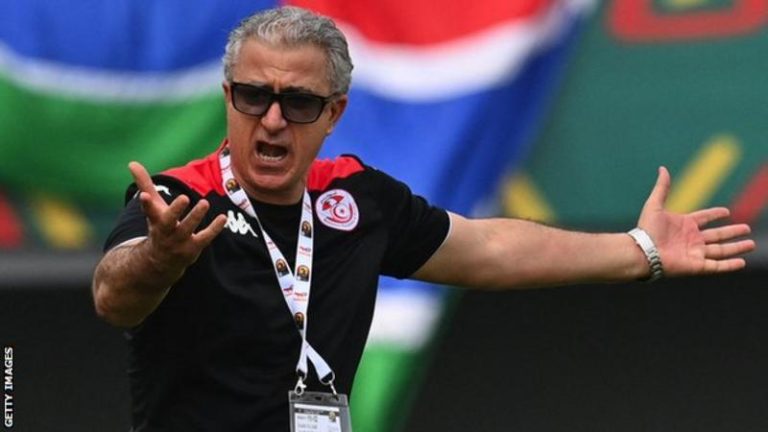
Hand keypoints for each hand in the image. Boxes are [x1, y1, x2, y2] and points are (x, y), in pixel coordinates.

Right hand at [128, 161, 226, 272]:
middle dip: (175, 211)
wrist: (161, 262)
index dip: (146, 204)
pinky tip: (223, 217)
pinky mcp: (193, 248)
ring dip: (195, 217)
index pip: (149, 211)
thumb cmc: (159, 227)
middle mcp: (165, 232)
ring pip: (187, 229)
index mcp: (155, 220)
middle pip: (168, 222)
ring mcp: (179, 241)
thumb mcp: (153, 207)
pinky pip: (204, 238)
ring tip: (204, 203)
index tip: (144, 196)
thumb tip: (132, 162)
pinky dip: (214, 229)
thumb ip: (145, 184)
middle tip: (183, 197)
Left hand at [637, 166, 754, 276]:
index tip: (727, 212)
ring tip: (751, 244)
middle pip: (717, 235)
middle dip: (732, 232)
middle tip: (746, 228)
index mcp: (684, 225)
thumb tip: (662, 168)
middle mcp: (692, 239)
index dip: (715, 214)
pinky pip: (717, 266)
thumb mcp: (654, 205)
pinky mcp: (697, 266)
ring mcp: (695, 253)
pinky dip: (730, 265)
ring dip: (736, 248)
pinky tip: (742, 262)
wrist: (642, 251)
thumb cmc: (646, 230)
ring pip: (721, 250)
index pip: (704, 218)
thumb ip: (662, 188)